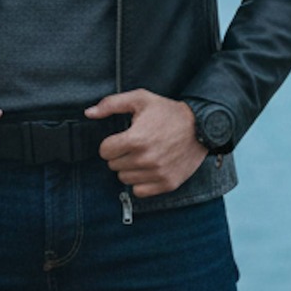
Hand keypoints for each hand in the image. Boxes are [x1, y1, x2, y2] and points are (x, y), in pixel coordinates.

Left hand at [84, 89, 206, 197]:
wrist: (201, 127)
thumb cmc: (168, 112)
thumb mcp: (140, 99)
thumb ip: (111, 104)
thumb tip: (88, 113)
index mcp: (136, 139)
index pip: (104, 151)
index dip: (111, 143)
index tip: (122, 138)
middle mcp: (146, 159)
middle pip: (113, 165)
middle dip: (120, 155)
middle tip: (135, 145)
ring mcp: (157, 173)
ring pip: (124, 179)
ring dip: (130, 169)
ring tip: (143, 156)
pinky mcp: (167, 184)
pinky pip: (139, 192)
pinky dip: (141, 182)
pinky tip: (149, 169)